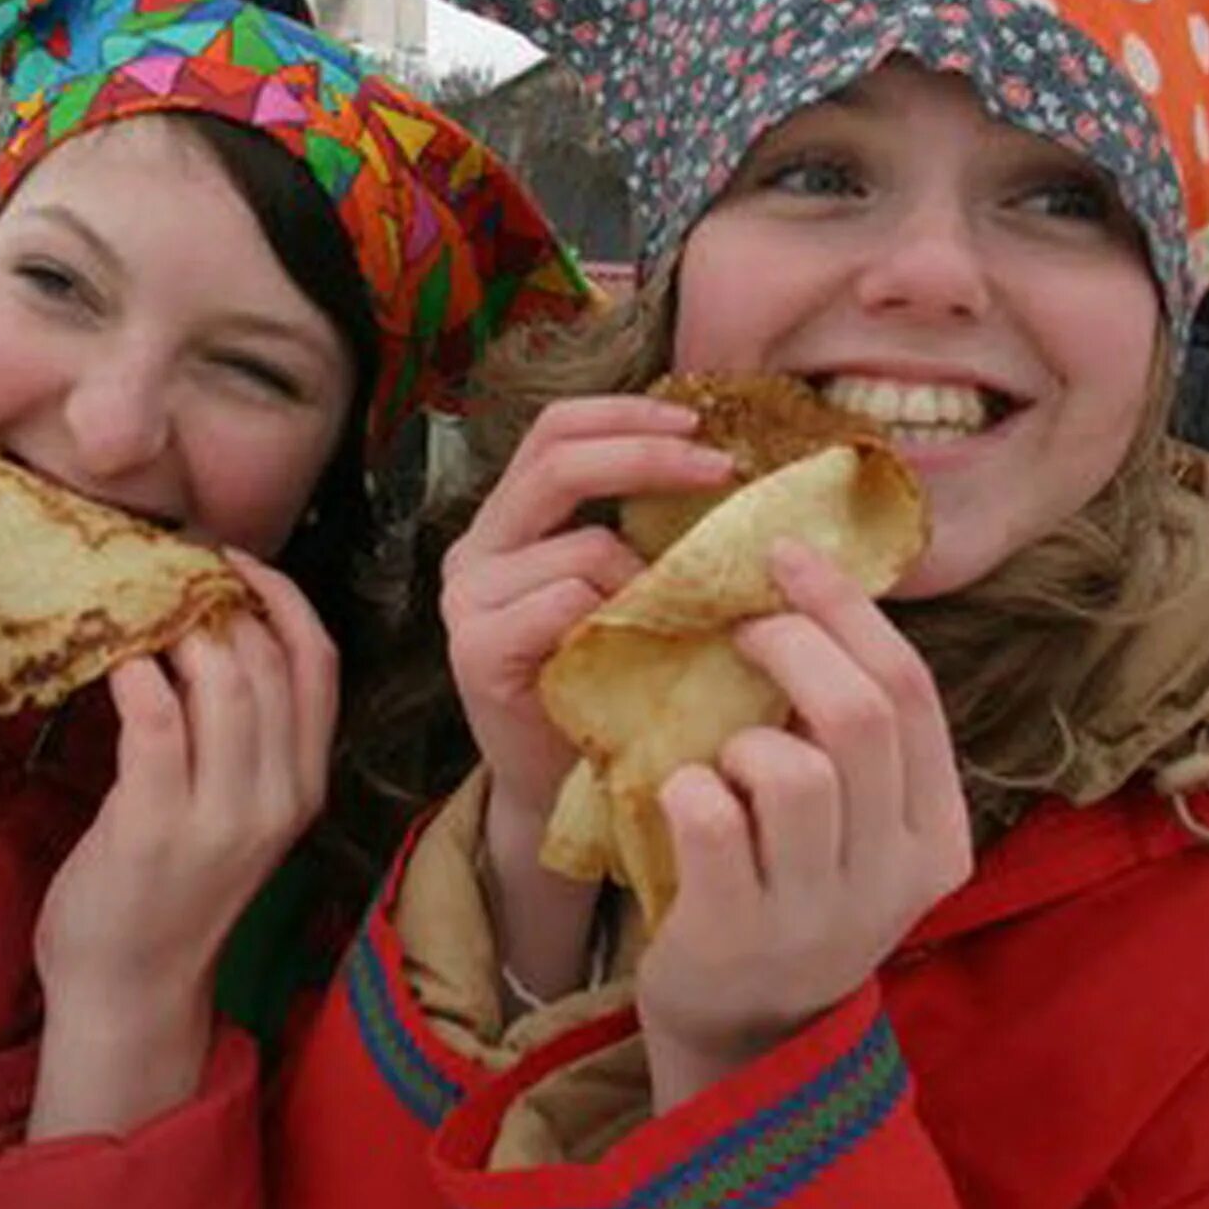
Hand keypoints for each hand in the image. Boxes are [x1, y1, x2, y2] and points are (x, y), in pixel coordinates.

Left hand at [27, 554, 336, 1138]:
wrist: (129, 988)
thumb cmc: (167, 888)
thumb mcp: (233, 810)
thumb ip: (238, 734)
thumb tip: (206, 627)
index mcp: (303, 785)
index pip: (320, 664)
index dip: (282, 597)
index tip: (231, 560)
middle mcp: (278, 797)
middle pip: (269, 661)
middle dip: (216, 603)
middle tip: (157, 580)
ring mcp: (221, 816)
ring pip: (224, 680)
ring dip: (175, 630)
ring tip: (131, 617)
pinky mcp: (155, 827)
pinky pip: (155, 719)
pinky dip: (136, 674)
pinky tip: (113, 663)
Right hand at [441, 395, 733, 993]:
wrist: (571, 795)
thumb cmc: (619, 690)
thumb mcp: (636, 592)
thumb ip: (653, 533)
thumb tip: (739, 461)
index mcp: (511, 523)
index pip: (557, 430)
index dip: (629, 413)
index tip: (704, 426)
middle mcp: (478, 550)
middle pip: (558, 458)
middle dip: (650, 454)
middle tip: (721, 470)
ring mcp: (468, 600)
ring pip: (581, 546)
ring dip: (655, 576)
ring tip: (691, 615)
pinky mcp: (475, 650)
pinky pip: (565, 604)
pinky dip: (622, 621)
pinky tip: (648, 656)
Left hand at [633, 541, 972, 1108]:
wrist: (743, 1036)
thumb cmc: (788, 891)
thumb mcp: (856, 826)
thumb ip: (853, 736)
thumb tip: (810, 586)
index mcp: (937, 834)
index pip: (912, 690)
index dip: (846, 608)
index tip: (786, 556)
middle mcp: (894, 875)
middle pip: (861, 715)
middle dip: (791, 644)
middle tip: (739, 626)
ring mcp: (820, 913)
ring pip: (794, 769)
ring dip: (740, 736)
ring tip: (722, 755)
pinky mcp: (739, 935)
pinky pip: (711, 819)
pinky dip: (686, 788)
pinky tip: (680, 800)